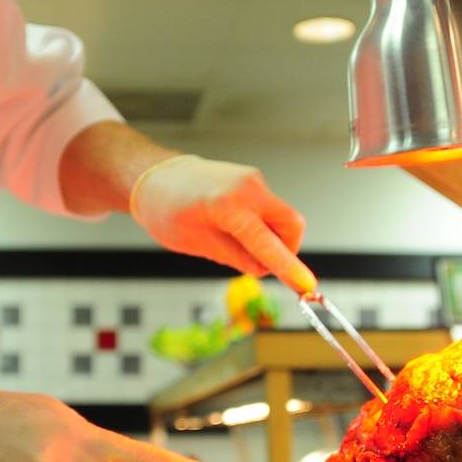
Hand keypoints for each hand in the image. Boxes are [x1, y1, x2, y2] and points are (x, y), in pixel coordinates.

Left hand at [131, 155, 316, 295]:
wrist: (156, 176)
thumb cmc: (166, 208)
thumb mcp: (196, 244)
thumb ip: (235, 257)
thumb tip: (265, 269)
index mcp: (227, 204)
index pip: (266, 242)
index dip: (287, 266)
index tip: (306, 285)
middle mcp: (247, 186)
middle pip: (291, 224)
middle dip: (286, 250)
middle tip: (262, 263)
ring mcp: (253, 180)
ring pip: (282, 218)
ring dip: (272, 238)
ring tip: (234, 240)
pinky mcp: (254, 181)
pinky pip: (271, 210)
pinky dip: (263, 226)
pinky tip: (235, 228)